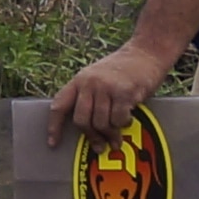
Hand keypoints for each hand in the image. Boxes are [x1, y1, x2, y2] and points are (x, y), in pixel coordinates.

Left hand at [50, 40, 179, 144]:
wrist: (146, 52)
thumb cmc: (122, 69)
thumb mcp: (97, 77)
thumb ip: (89, 97)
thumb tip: (89, 130)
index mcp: (78, 80)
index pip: (59, 105)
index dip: (54, 126)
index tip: (52, 143)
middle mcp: (89, 83)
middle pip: (81, 120)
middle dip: (91, 136)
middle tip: (99, 145)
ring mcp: (106, 87)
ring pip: (101, 123)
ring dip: (110, 135)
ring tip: (116, 139)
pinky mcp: (124, 92)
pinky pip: (119, 119)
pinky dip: (123, 124)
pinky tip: (127, 120)